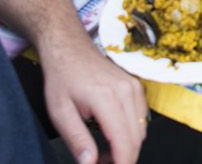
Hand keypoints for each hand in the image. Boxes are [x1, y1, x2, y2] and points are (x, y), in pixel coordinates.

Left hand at [38, 37, 148, 163]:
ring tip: (102, 152)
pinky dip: (130, 133)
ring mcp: (134, 87)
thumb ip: (77, 140)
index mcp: (107, 98)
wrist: (70, 48)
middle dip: (122, 159)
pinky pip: (141, 119)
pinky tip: (111, 136)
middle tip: (98, 163)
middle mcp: (127, 92)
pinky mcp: (136, 87)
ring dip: (126, 147)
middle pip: (136, 140)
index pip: (124, 143)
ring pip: (141, 131)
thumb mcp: (60, 113)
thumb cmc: (62, 78)